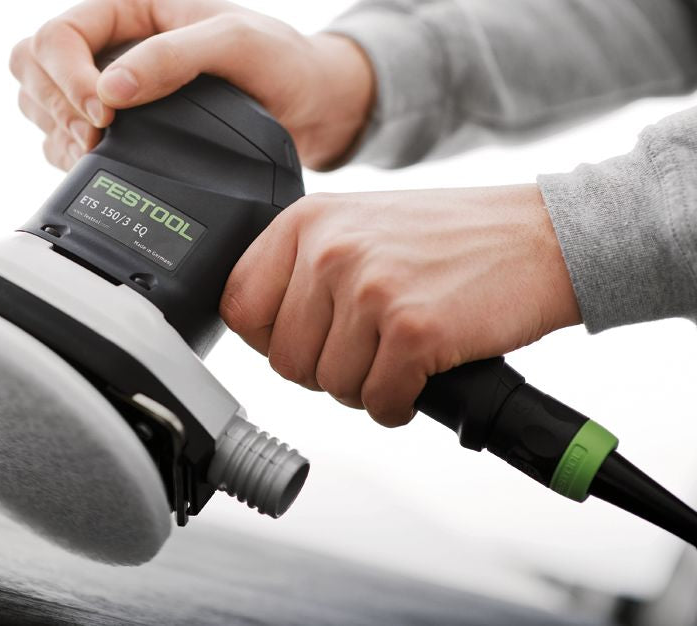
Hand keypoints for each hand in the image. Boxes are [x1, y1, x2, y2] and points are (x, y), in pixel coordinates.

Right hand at [9, 0, 373, 170]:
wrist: (306, 105)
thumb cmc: (279, 59)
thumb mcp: (233, 43)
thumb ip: (172, 58)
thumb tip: (111, 90)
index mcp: (129, 7)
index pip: (58, 35)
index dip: (67, 76)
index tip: (103, 112)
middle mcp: (110, 42)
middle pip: (31, 63)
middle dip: (56, 103)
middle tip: (98, 133)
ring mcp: (108, 85)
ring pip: (38, 102)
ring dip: (57, 129)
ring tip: (100, 148)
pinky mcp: (115, 126)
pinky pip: (60, 138)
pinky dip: (68, 154)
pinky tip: (101, 162)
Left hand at [219, 185, 580, 426]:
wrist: (542, 237)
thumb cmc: (454, 239)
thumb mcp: (359, 226)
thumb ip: (306, 267)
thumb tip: (265, 329)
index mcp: (307, 221)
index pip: (239, 304)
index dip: (270, 338)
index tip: (305, 340)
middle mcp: (331, 249)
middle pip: (284, 359)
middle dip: (326, 370)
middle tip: (368, 352)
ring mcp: (370, 288)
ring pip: (330, 386)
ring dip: (366, 386)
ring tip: (399, 355)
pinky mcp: (412, 329)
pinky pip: (378, 402)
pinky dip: (399, 404)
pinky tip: (420, 377)